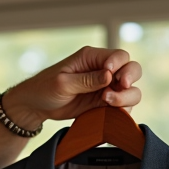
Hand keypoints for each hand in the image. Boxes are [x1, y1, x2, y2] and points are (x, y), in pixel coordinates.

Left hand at [1, 46, 141, 129]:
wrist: (37, 106)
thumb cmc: (45, 88)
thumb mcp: (63, 83)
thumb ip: (87, 80)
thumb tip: (109, 76)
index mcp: (92, 58)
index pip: (119, 55)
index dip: (120, 65)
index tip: (110, 77)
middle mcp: (103, 70)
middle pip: (132, 69)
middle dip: (129, 78)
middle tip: (119, 87)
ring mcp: (106, 87)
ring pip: (131, 89)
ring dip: (125, 97)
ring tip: (107, 102)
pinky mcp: (104, 103)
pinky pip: (123, 106)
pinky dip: (122, 110)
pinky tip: (109, 113)